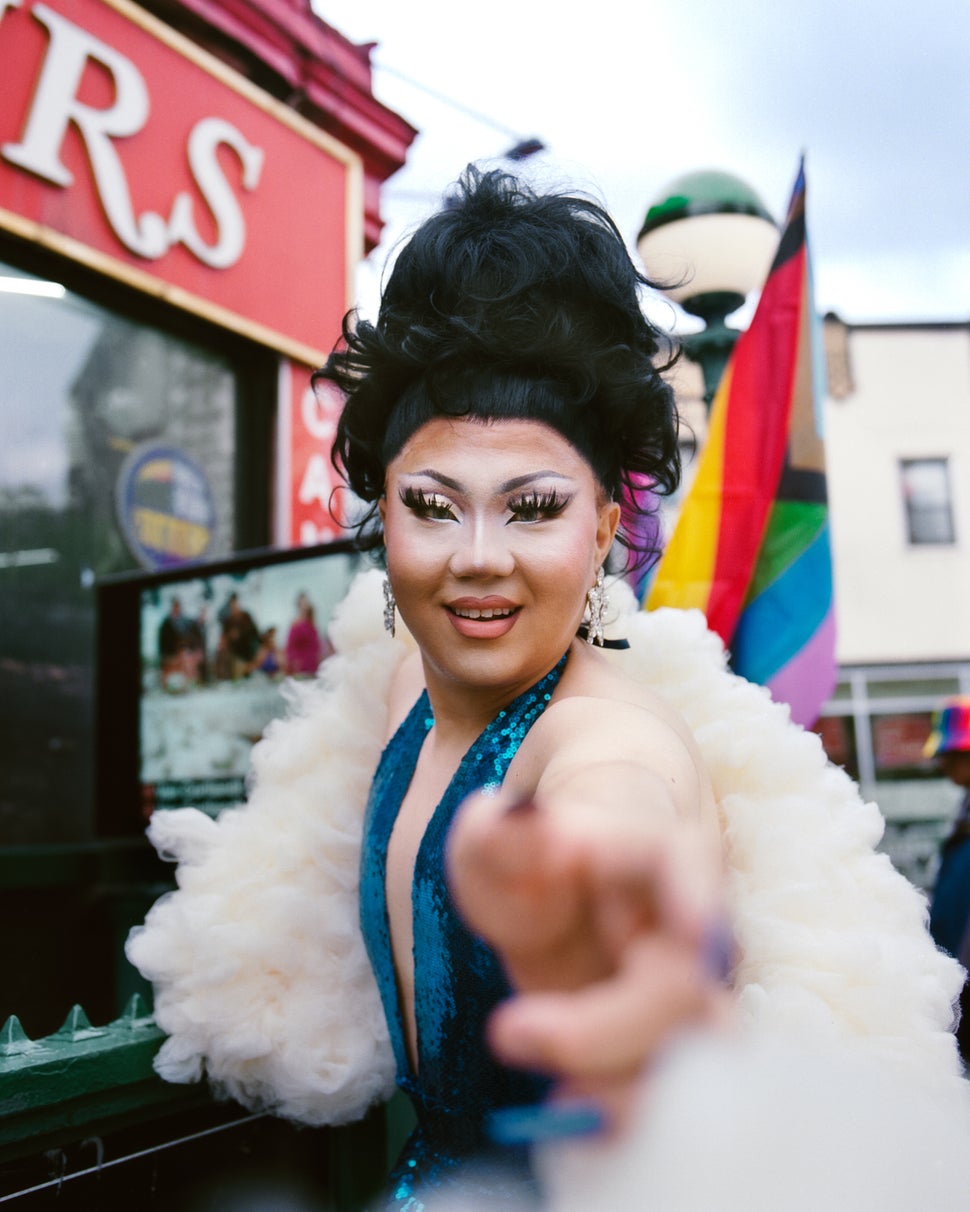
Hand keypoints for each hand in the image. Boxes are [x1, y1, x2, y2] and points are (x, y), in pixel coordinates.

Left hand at [446, 787, 731, 1127]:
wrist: (558, 896)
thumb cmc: (531, 856)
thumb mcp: (494, 839)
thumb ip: (496, 833)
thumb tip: (504, 820)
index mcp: (655, 856)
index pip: (688, 862)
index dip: (700, 897)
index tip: (701, 935)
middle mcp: (692, 928)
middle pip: (684, 991)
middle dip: (599, 1031)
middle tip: (504, 1032)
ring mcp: (691, 997)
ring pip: (694, 1062)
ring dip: (618, 1094)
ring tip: (549, 1100)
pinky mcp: (672, 1052)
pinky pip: (674, 1105)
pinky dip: (624, 1126)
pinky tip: (568, 1122)